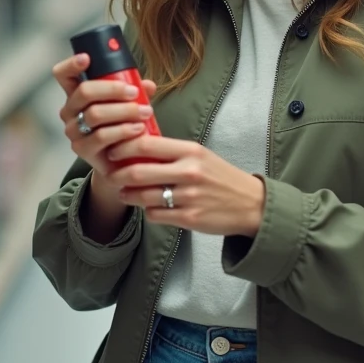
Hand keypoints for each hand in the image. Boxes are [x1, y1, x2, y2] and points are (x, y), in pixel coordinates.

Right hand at [52, 53, 157, 193]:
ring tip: (145, 112)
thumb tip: (148, 84)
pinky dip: (123, 131)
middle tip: (134, 92)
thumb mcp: (128, 104)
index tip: (87, 58)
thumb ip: (136, 92)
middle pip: (84, 92)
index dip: (72, 64)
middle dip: (112, 89)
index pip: (64, 74)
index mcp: (77, 94)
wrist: (121, 161)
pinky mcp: (82, 149)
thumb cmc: (122, 126)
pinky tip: (138, 129)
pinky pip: (102, 136)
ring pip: (95, 114)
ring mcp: (73, 130)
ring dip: (123, 111)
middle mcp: (70, 110)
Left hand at [105, 134, 266, 237]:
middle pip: (138, 171)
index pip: (146, 144)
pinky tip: (150, 207)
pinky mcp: (189, 218)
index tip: (113, 151)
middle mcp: (189, 172)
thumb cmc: (221, 177)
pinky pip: (155, 215)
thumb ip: (172, 152)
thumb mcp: (200, 156)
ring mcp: (189, 197)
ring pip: (143, 196)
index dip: (123, 147)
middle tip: (111, 175)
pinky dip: (147, 211)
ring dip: (128, 195)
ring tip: (124, 192)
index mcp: (191, 151)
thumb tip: (137, 147)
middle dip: (118, 174)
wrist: (251, 204)